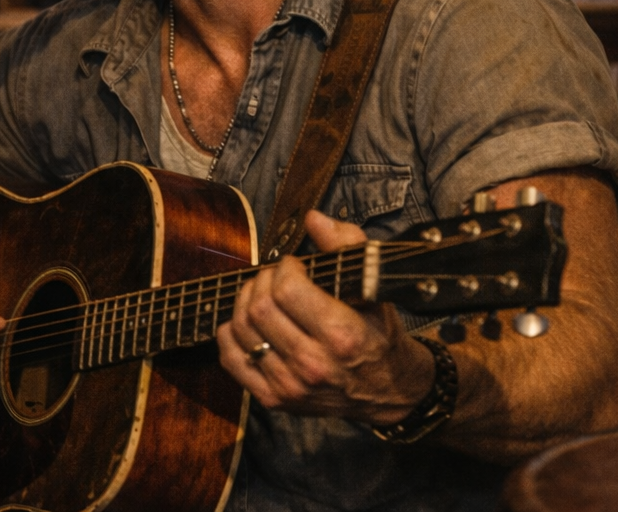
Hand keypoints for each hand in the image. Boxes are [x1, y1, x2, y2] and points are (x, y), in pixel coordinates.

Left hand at [216, 210, 434, 425]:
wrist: (387, 390)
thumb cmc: (378, 332)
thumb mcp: (373, 286)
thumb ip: (347, 245)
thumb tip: (313, 219)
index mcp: (341, 335)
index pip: (287, 289)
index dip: (284, 268)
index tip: (294, 265)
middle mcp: (313, 364)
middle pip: (260, 308)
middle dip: (262, 281)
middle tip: (275, 277)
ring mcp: (290, 385)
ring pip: (241, 330)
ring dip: (245, 302)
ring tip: (262, 295)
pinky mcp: (274, 399)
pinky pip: (232, 359)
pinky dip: (230, 334)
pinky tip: (247, 322)